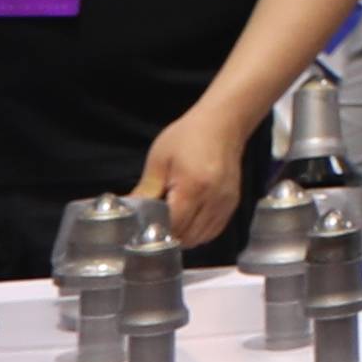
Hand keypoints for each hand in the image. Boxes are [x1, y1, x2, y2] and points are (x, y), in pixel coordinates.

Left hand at [139, 101, 252, 245]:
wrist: (222, 124)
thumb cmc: (189, 136)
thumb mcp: (159, 160)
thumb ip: (146, 190)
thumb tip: (130, 211)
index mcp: (193, 186)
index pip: (173, 224)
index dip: (157, 229)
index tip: (144, 227)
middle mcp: (213, 199)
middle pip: (187, 236)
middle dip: (169, 235)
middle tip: (154, 226)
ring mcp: (225, 203)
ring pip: (201, 238)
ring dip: (184, 237)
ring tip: (170, 224)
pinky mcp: (232, 204)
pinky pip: (213, 231)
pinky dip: (198, 234)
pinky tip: (187, 222)